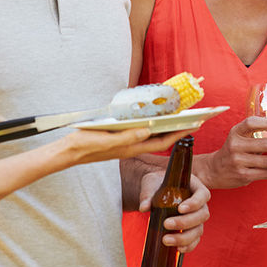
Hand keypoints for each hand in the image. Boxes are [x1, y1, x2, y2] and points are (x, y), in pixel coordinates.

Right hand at [65, 127, 196, 164]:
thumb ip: (127, 137)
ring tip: (179, 115)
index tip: (197, 124)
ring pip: (152, 133)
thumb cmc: (86, 145)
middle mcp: (133, 145)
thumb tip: (148, 130)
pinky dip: (150, 123)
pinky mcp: (119, 137)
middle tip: (194, 117)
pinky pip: (140, 130)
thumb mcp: (107, 140)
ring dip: (166, 125)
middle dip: (178, 128)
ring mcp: (126, 142)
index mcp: (133, 147)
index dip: (181, 133)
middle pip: (161, 137)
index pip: (163, 141)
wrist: (69, 152)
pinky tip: (153, 116)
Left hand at [139, 172, 209, 252]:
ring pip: (198, 230)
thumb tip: (143, 207)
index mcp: (195, 188)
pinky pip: (195, 241)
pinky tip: (177, 249)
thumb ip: (148, 194)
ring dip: (184, 237)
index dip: (195, 203)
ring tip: (166, 240)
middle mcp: (200, 205)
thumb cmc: (156, 184)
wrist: (155, 192)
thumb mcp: (151, 184)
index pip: (203, 195)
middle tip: (166, 224)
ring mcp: (197, 219)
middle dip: (185, 222)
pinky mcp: (192, 231)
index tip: (180, 209)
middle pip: (202, 215)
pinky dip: (188, 246)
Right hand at [194, 116, 266, 189]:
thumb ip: (253, 133)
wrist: (214, 170)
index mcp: (235, 132)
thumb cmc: (232, 151)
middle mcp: (235, 145)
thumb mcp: (238, 138)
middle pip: (265, 144)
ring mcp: (238, 161)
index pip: (251, 123)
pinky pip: (264, 173)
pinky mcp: (242, 175)